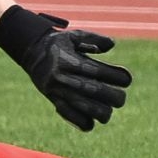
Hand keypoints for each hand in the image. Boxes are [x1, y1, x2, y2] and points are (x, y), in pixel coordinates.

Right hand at [0, 5, 131, 131]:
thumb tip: (111, 45)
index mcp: (71, 61)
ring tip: (107, 108)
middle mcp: (65, 77)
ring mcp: (59, 92)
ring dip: (104, 112)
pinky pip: (75, 119)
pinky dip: (87, 122)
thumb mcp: (73, 36)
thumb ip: (94, 38)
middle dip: (116, 97)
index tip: (125, 78)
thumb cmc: (58, 44)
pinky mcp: (55, 101)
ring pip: (89, 110)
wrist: (31, 54)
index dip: (120, 77)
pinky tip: (92, 117)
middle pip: (98, 92)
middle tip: (120, 96)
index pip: (101, 72)